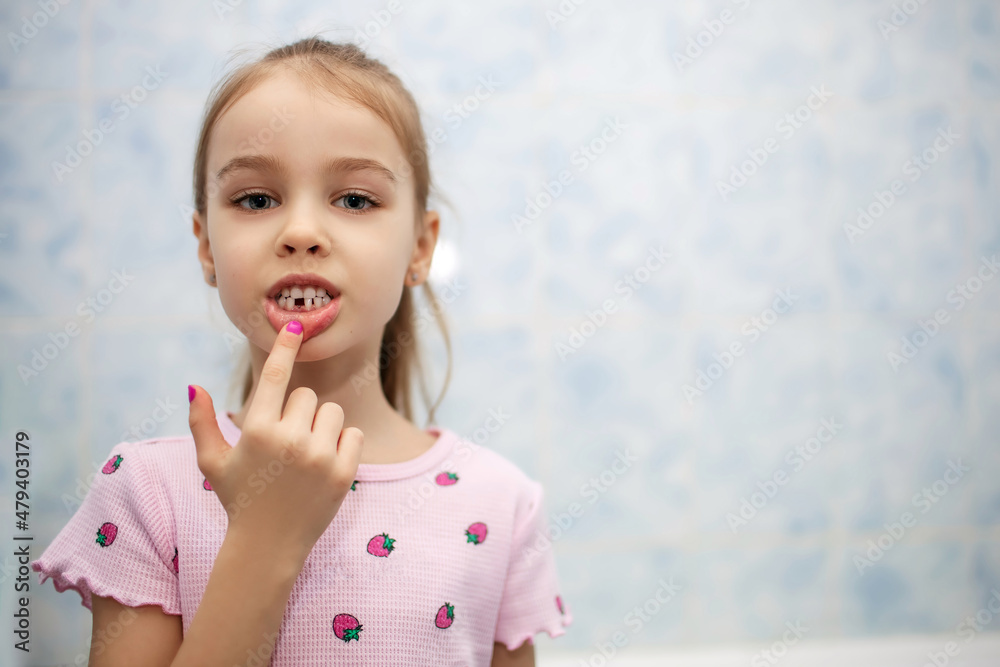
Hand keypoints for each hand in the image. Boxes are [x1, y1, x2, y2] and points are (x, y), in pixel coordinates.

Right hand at [188, 320, 363, 551]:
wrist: (267, 546)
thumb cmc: (239, 499)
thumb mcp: (212, 463)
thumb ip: (202, 423)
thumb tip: (195, 386)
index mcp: (255, 430)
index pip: (274, 376)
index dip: (285, 346)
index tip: (295, 323)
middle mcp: (288, 439)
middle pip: (307, 396)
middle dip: (299, 414)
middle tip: (286, 444)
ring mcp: (319, 457)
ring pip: (332, 412)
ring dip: (322, 427)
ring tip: (306, 456)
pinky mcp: (343, 473)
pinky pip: (353, 434)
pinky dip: (343, 445)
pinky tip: (324, 466)